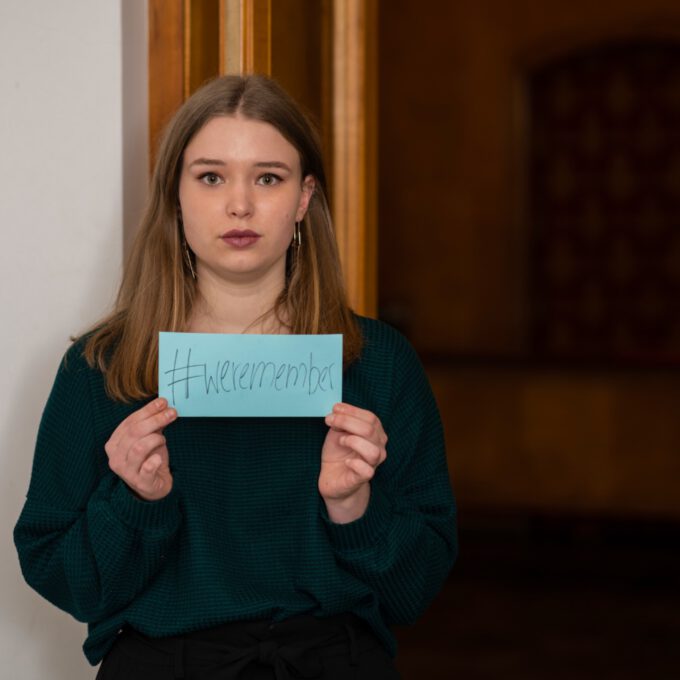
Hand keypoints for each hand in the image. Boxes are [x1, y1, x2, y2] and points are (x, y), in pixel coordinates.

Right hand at [105, 397, 176, 500]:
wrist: (153, 486)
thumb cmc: (148, 458)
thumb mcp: (150, 438)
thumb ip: (153, 423)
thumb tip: (163, 405)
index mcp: (114, 443)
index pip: (129, 422)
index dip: (147, 410)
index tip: (163, 402)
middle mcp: (115, 457)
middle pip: (134, 433)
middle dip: (155, 420)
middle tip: (171, 413)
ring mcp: (126, 471)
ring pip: (138, 448)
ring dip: (155, 439)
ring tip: (163, 439)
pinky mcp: (140, 482)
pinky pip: (147, 468)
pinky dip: (154, 460)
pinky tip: (159, 458)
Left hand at [319, 403, 387, 522]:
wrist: (333, 478)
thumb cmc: (338, 453)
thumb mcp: (338, 432)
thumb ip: (341, 421)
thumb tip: (338, 410)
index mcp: (375, 434)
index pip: (371, 418)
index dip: (353, 411)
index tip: (335, 408)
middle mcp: (379, 448)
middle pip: (370, 430)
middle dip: (347, 421)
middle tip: (330, 420)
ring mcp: (373, 464)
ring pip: (373, 451)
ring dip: (353, 441)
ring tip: (340, 441)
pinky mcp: (363, 478)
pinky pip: (366, 470)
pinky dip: (355, 463)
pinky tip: (346, 461)